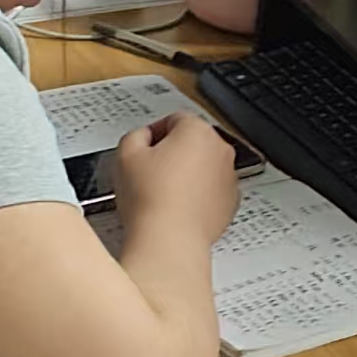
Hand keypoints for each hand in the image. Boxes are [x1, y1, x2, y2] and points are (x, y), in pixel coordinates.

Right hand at [111, 115, 237, 246]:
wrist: (170, 237)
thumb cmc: (150, 198)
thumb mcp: (126, 154)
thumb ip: (135, 135)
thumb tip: (143, 137)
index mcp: (198, 131)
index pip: (174, 120)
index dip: (153, 134)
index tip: (143, 149)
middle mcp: (221, 150)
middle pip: (192, 142)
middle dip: (171, 152)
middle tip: (148, 171)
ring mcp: (229, 176)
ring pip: (203, 166)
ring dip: (186, 173)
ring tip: (161, 192)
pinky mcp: (230, 200)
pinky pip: (211, 190)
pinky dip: (197, 194)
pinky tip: (176, 206)